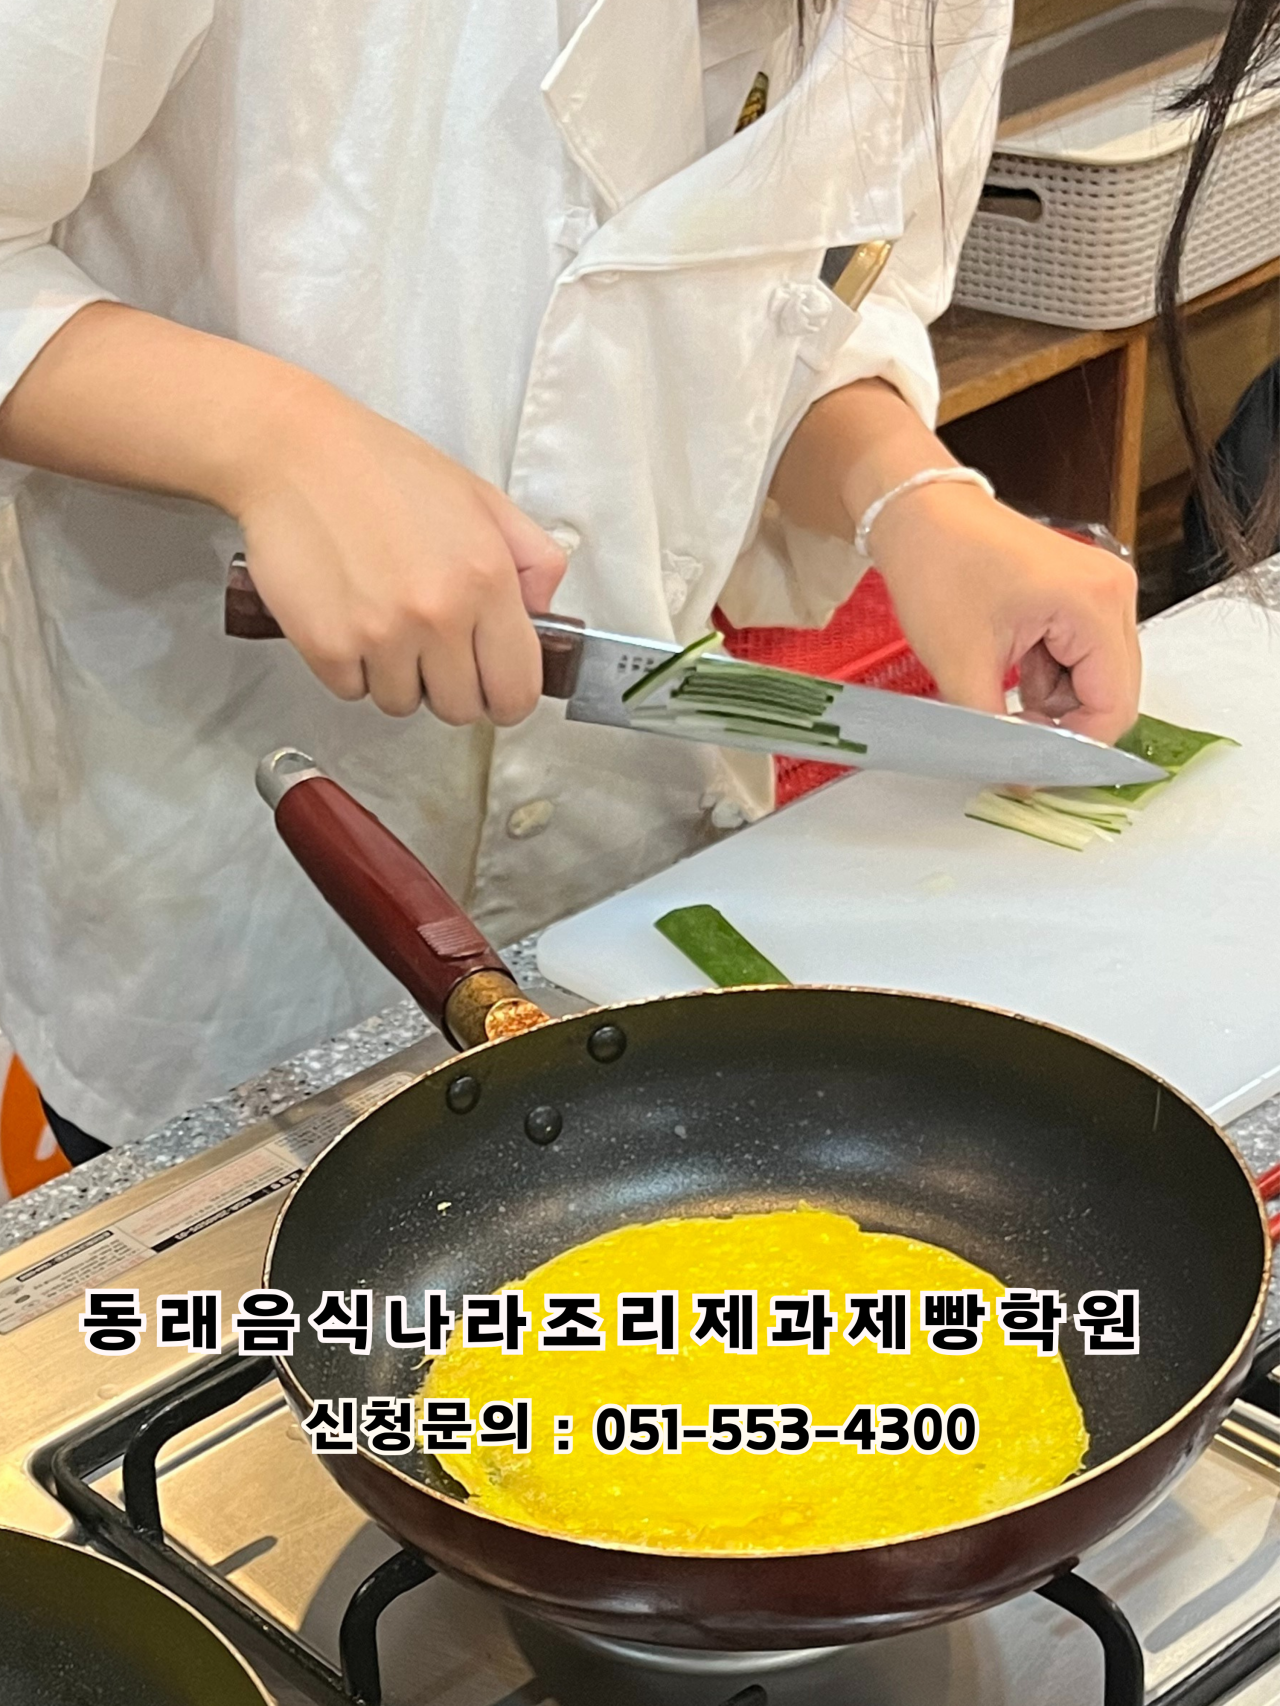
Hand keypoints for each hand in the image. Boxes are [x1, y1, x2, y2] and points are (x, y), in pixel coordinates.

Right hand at [232, 381, 566, 721]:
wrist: (293, 452)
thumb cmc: (384, 470)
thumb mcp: (482, 499)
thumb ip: (533, 560)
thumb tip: (542, 616)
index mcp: (487, 580)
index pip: (518, 690)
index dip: (508, 696)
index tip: (494, 685)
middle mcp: (438, 614)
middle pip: (461, 709)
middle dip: (451, 686)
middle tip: (432, 647)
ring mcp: (380, 635)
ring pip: (403, 704)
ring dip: (397, 677)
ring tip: (384, 622)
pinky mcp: (327, 646)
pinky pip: (351, 691)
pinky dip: (350, 667)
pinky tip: (348, 618)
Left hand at [869, 485, 1140, 743]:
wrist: (916, 513)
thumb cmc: (937, 567)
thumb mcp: (960, 666)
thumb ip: (994, 732)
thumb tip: (1019, 779)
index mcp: (1094, 605)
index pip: (1113, 707)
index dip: (1074, 749)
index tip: (1030, 768)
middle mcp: (1111, 593)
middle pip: (1111, 694)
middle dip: (1063, 726)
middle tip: (1010, 741)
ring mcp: (1099, 590)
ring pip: (1094, 679)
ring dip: (1051, 702)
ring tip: (997, 692)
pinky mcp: (1079, 593)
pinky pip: (1078, 656)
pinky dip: (1047, 678)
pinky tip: (1008, 674)